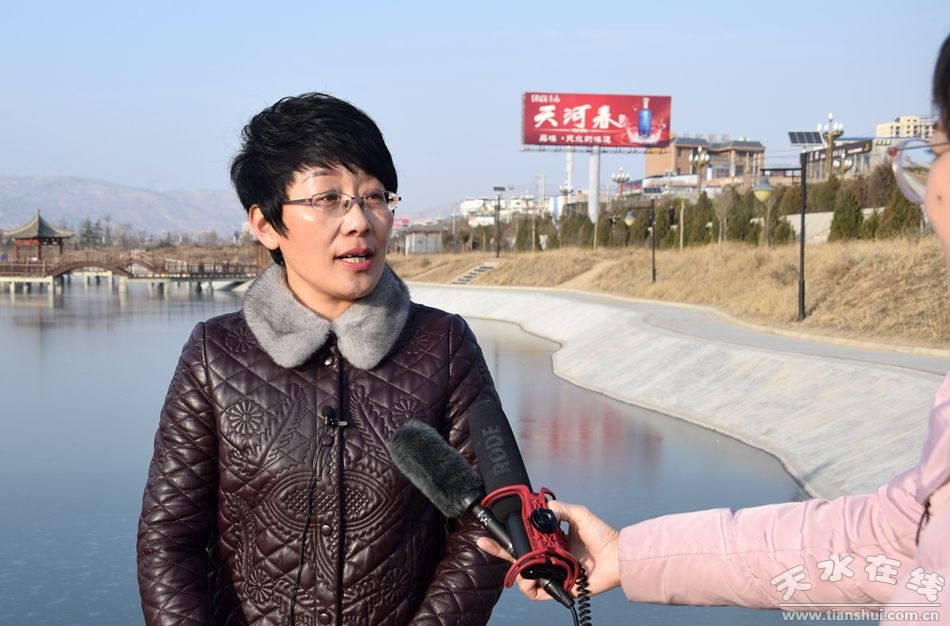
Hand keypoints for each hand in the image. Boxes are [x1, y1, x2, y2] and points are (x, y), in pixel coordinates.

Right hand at [475, 500, 621, 600]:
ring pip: (523, 576)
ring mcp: (551, 573)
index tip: (490, 530)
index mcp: (550, 541)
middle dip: (499, 551)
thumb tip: (542, 507)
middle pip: (517, 558)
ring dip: (520, 569)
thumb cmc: (601, 535)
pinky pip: (535, 593)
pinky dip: (531, 587)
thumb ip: (560, 509)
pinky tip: (533, 578)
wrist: (617, 556)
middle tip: (486, 543)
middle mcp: (548, 557)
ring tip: (528, 562)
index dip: (506, 536)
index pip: (523, 539)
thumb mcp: (578, 514)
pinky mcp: (557, 588)